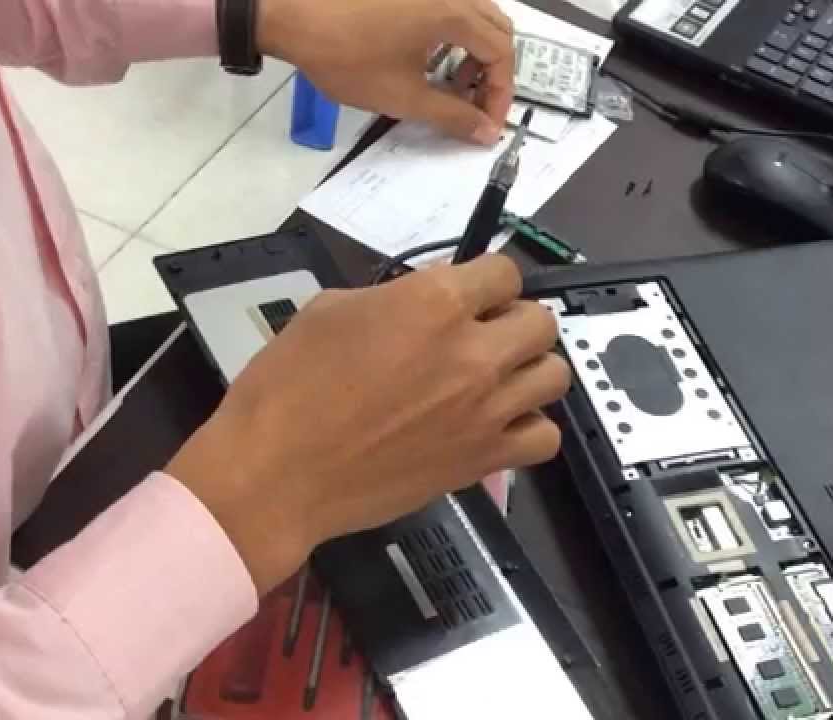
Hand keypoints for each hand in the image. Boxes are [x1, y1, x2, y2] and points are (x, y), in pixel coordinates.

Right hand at [167, 256, 568, 593]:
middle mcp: (475, 351)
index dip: (486, 282)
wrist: (277, 473)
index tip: (469, 297)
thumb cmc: (288, 385)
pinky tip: (499, 427)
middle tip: (481, 337)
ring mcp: (487, 409)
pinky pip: (545, 438)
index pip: (505, 272)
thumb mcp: (331, 310)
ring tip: (496, 381)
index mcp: (436, 301)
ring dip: (529, 371)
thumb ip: (393, 298)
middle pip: (541, 322)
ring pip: (555, 375)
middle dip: (514, 322)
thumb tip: (423, 304)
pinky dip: (530, 429)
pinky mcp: (485, 460)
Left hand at [256, 0, 514, 143]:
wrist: (290, 16)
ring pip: (474, 15)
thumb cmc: (346, 57)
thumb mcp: (403, 96)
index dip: (501, 93)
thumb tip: (486, 132)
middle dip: (492, 72)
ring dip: (472, 53)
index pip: (502, 53)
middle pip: (496, 28)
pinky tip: (426, 58)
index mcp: (454, 12)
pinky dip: (452, 34)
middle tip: (473, 105)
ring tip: (450, 84)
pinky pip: (448, 6)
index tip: (486, 124)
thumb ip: (452, 116)